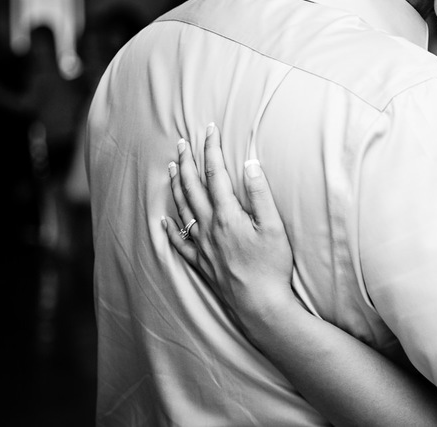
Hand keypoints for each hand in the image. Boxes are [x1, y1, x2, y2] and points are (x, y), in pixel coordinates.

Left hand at [163, 123, 294, 332]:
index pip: (216, 174)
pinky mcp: (202, 263)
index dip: (211, 150)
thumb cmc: (272, 266)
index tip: (210, 130)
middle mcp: (209, 227)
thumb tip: (249, 164)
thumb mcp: (274, 226)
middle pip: (193, 188)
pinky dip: (170, 229)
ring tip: (172, 168)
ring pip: (183, 209)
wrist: (261, 306)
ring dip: (177, 186)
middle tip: (182, 142)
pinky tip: (163, 220)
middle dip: (188, 162)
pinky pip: (179, 243)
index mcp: (228, 215)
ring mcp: (203, 246)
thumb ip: (260, 194)